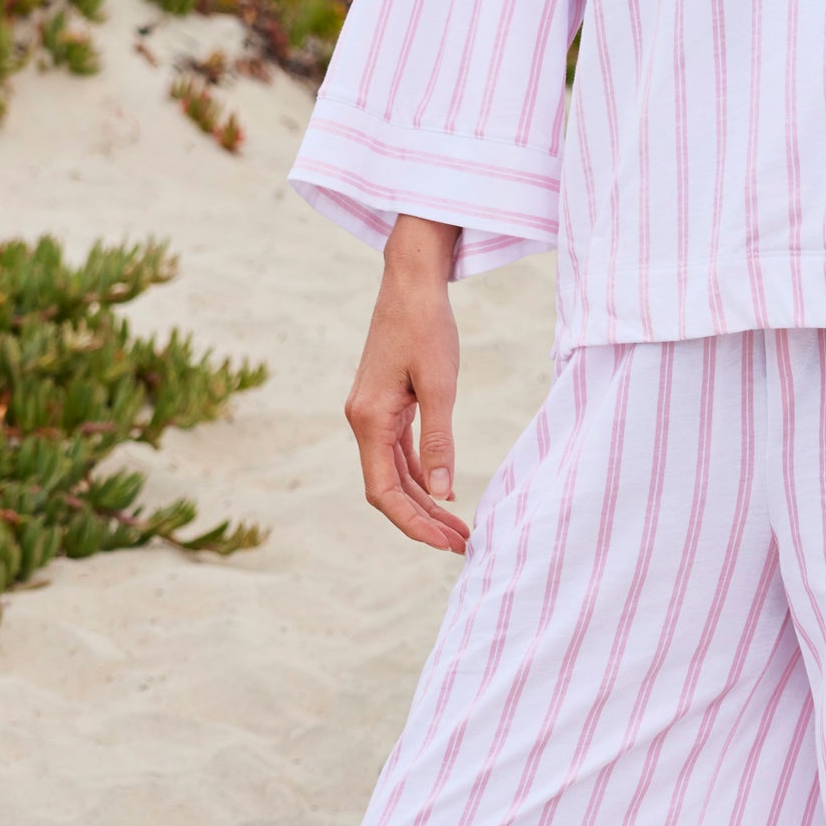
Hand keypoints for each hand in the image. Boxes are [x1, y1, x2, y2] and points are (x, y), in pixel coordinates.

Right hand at [345, 216, 470, 551]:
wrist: (411, 281)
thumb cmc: (427, 326)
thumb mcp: (440, 385)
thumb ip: (439, 442)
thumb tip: (444, 493)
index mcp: (369, 419)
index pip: (384, 491)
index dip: (413, 523)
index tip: (445, 542)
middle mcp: (363, 421)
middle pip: (388, 489)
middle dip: (423, 520)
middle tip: (462, 544)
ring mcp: (371, 414)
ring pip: (394, 473)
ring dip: (424, 502)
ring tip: (457, 527)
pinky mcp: (385, 404)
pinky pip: (398, 452)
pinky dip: (420, 476)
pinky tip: (443, 491)